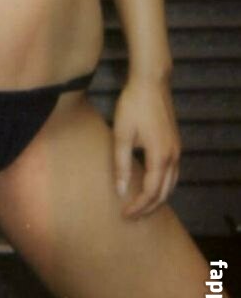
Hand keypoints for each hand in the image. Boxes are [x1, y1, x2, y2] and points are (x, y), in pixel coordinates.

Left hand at [112, 73, 180, 218]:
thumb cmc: (133, 106)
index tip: (124, 214)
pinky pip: (173, 173)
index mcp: (160, 157)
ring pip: (172, 184)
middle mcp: (173, 157)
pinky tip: (151, 184)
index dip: (138, 206)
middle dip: (149, 207)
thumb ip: (121, 164)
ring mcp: (177, 149)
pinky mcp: (175, 143)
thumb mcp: (121, 135)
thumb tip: (121, 190)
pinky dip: (163, 185)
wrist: (151, 82)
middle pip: (165, 192)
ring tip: (141, 205)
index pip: (151, 192)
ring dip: (158, 197)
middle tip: (132, 215)